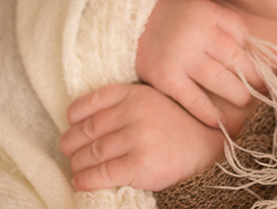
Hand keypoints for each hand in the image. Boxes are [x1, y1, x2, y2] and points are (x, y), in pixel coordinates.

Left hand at [60, 83, 225, 191]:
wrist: (206, 147)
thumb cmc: (173, 126)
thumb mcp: (151, 101)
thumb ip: (122, 104)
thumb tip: (81, 121)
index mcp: (134, 93)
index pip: (90, 103)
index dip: (74, 117)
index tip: (72, 127)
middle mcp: (134, 112)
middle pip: (86, 130)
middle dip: (71, 145)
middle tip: (70, 153)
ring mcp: (138, 137)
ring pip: (91, 153)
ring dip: (77, 164)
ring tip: (76, 168)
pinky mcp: (141, 163)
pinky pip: (102, 173)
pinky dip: (85, 180)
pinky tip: (81, 182)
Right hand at [136, 0, 263, 132]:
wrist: (124, 25)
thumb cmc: (169, 17)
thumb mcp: (196, 6)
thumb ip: (221, 22)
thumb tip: (250, 48)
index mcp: (206, 13)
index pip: (240, 33)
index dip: (252, 51)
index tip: (261, 67)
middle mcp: (196, 34)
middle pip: (236, 59)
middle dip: (254, 78)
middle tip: (263, 90)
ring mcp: (180, 57)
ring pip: (220, 80)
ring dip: (238, 95)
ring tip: (246, 102)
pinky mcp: (165, 79)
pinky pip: (194, 100)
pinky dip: (209, 113)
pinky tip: (219, 122)